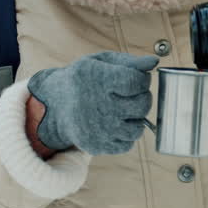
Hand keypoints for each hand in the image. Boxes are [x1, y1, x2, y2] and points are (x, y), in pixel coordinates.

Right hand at [26, 51, 158, 155]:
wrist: (54, 106)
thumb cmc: (83, 80)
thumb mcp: (100, 62)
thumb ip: (129, 61)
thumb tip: (154, 62)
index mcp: (97, 79)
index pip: (137, 81)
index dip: (143, 80)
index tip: (137, 79)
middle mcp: (97, 106)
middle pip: (142, 105)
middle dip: (142, 97)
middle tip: (130, 94)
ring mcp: (98, 129)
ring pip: (138, 128)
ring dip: (135, 118)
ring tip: (122, 109)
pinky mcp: (97, 146)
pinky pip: (128, 144)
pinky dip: (126, 134)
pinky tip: (115, 123)